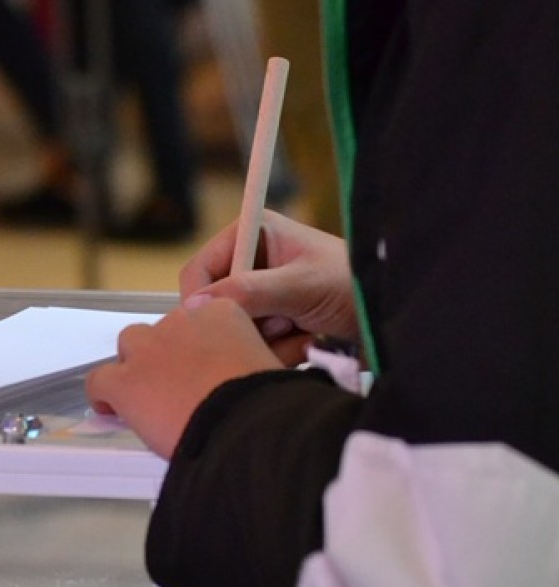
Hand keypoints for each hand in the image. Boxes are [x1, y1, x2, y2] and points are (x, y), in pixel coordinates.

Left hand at [85, 299, 281, 458]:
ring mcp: (149, 349)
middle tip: (180, 388)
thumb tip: (247, 378)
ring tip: (148, 397)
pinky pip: (100, 381)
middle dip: (167, 355)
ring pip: (130, 346)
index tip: (205, 370)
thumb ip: (251, 360)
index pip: (199, 319)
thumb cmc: (267, 403)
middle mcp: (181, 321)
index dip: (199, 348)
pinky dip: (103, 396)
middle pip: (163, 330)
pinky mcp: (126, 381)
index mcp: (220, 312)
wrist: (246, 428)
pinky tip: (112, 411)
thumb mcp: (271, 368)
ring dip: (137, 366)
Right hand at [179, 210, 357, 349]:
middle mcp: (253, 263)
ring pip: (237, 331)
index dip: (201, 300)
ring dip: (268, 341)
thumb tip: (196, 305)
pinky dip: (281, 351)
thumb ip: (248, 291)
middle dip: (248, 324)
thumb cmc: (352, 283)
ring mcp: (264, 296)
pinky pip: (257, 346)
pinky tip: (308, 342)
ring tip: (303, 332)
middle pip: (217, 306)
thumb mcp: (300, 284)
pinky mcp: (277, 323)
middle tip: (283, 324)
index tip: (212, 328)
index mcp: (253, 235)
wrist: (391, 313)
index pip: (201, 269)